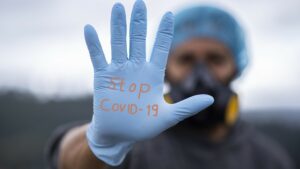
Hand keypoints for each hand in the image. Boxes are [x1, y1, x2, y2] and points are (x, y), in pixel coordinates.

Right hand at [84, 0, 213, 165]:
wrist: (120, 135)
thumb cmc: (143, 126)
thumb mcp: (167, 116)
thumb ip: (187, 107)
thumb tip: (211, 100)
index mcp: (152, 75)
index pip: (159, 48)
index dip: (164, 32)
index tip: (169, 15)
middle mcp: (136, 69)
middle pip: (138, 40)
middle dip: (139, 22)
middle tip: (140, 2)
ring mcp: (119, 71)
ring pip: (118, 43)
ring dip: (117, 26)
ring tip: (118, 7)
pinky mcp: (103, 78)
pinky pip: (98, 58)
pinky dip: (94, 44)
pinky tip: (89, 29)